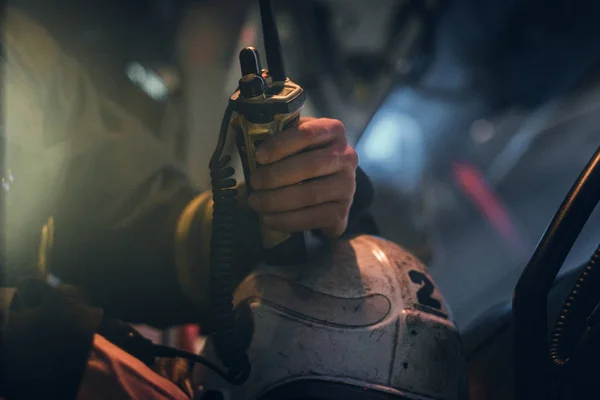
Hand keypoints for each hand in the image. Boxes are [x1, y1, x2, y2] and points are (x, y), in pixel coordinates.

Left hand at [248, 117, 357, 238]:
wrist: (330, 188)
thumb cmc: (305, 158)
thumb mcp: (295, 141)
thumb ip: (277, 136)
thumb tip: (245, 135)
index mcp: (333, 131)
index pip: (307, 133)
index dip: (280, 145)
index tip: (258, 156)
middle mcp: (346, 157)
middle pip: (309, 165)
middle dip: (275, 175)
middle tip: (253, 182)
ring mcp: (348, 186)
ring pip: (310, 194)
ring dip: (277, 200)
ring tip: (255, 202)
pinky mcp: (342, 212)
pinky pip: (313, 218)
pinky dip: (287, 220)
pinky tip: (268, 219)